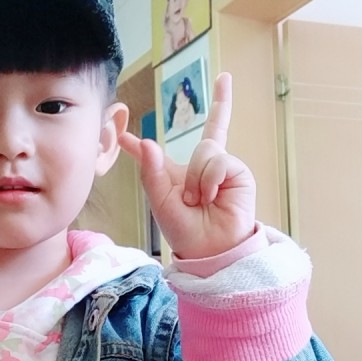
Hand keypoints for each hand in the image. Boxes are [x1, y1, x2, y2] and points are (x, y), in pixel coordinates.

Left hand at [119, 72, 255, 259]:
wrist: (208, 249)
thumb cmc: (184, 230)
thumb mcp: (160, 201)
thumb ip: (151, 171)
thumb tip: (147, 142)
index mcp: (175, 176)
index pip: (159, 154)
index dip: (145, 144)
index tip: (123, 136)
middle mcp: (201, 168)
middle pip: (210, 133)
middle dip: (221, 111)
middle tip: (219, 111)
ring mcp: (221, 169)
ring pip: (206, 148)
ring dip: (196, 176)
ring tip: (197, 200)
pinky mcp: (238, 174)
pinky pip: (220, 160)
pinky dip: (209, 178)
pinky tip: (210, 197)